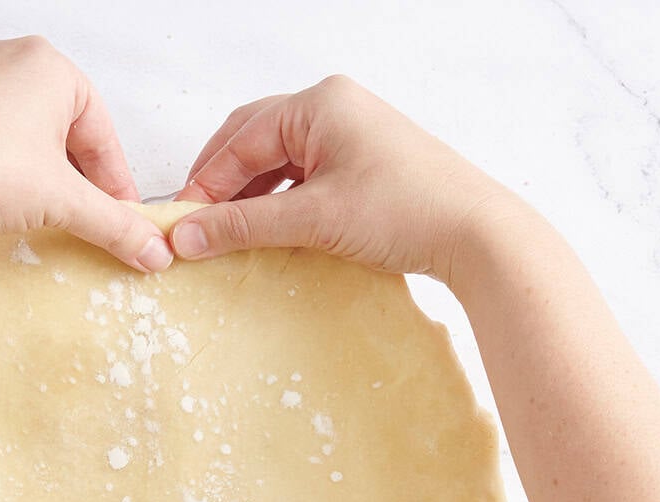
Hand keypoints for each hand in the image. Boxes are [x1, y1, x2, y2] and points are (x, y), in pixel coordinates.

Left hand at [0, 36, 171, 272]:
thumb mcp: (62, 205)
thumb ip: (113, 226)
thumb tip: (154, 252)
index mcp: (48, 66)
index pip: (101, 131)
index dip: (116, 182)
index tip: (121, 218)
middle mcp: (2, 57)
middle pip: (58, 127)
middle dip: (73, 175)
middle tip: (80, 218)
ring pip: (13, 128)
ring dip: (30, 168)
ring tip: (32, 211)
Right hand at [173, 76, 516, 282]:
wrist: (478, 235)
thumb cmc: (404, 212)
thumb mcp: (313, 219)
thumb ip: (243, 226)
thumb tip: (186, 238)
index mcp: (319, 104)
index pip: (240, 140)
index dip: (205, 184)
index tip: (180, 223)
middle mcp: (334, 109)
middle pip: (255, 141)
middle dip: (222, 183)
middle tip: (196, 224)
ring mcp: (352, 134)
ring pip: (279, 161)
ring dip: (250, 195)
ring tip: (226, 232)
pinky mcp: (365, 164)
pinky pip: (305, 176)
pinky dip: (280, 201)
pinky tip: (268, 230)